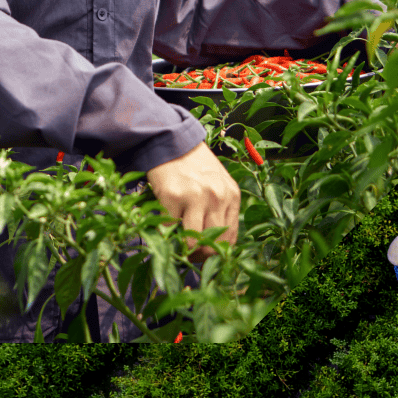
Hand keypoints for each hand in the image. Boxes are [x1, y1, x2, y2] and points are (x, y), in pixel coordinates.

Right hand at [146, 142, 240, 261]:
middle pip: (213, 245)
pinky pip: (170, 230)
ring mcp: (195, 197)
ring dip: (183, 250)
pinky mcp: (173, 197)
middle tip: (188, 255)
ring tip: (177, 245)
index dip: (215, 253)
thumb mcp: (217, 184)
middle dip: (199, 256)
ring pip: (193, 243)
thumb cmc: (194, 166)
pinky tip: (165, 229)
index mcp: (232, 195)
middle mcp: (217, 197)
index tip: (203, 256)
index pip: (230, 239)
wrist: (171, 141)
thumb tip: (213, 246)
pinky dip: (166, 235)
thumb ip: (220, 209)